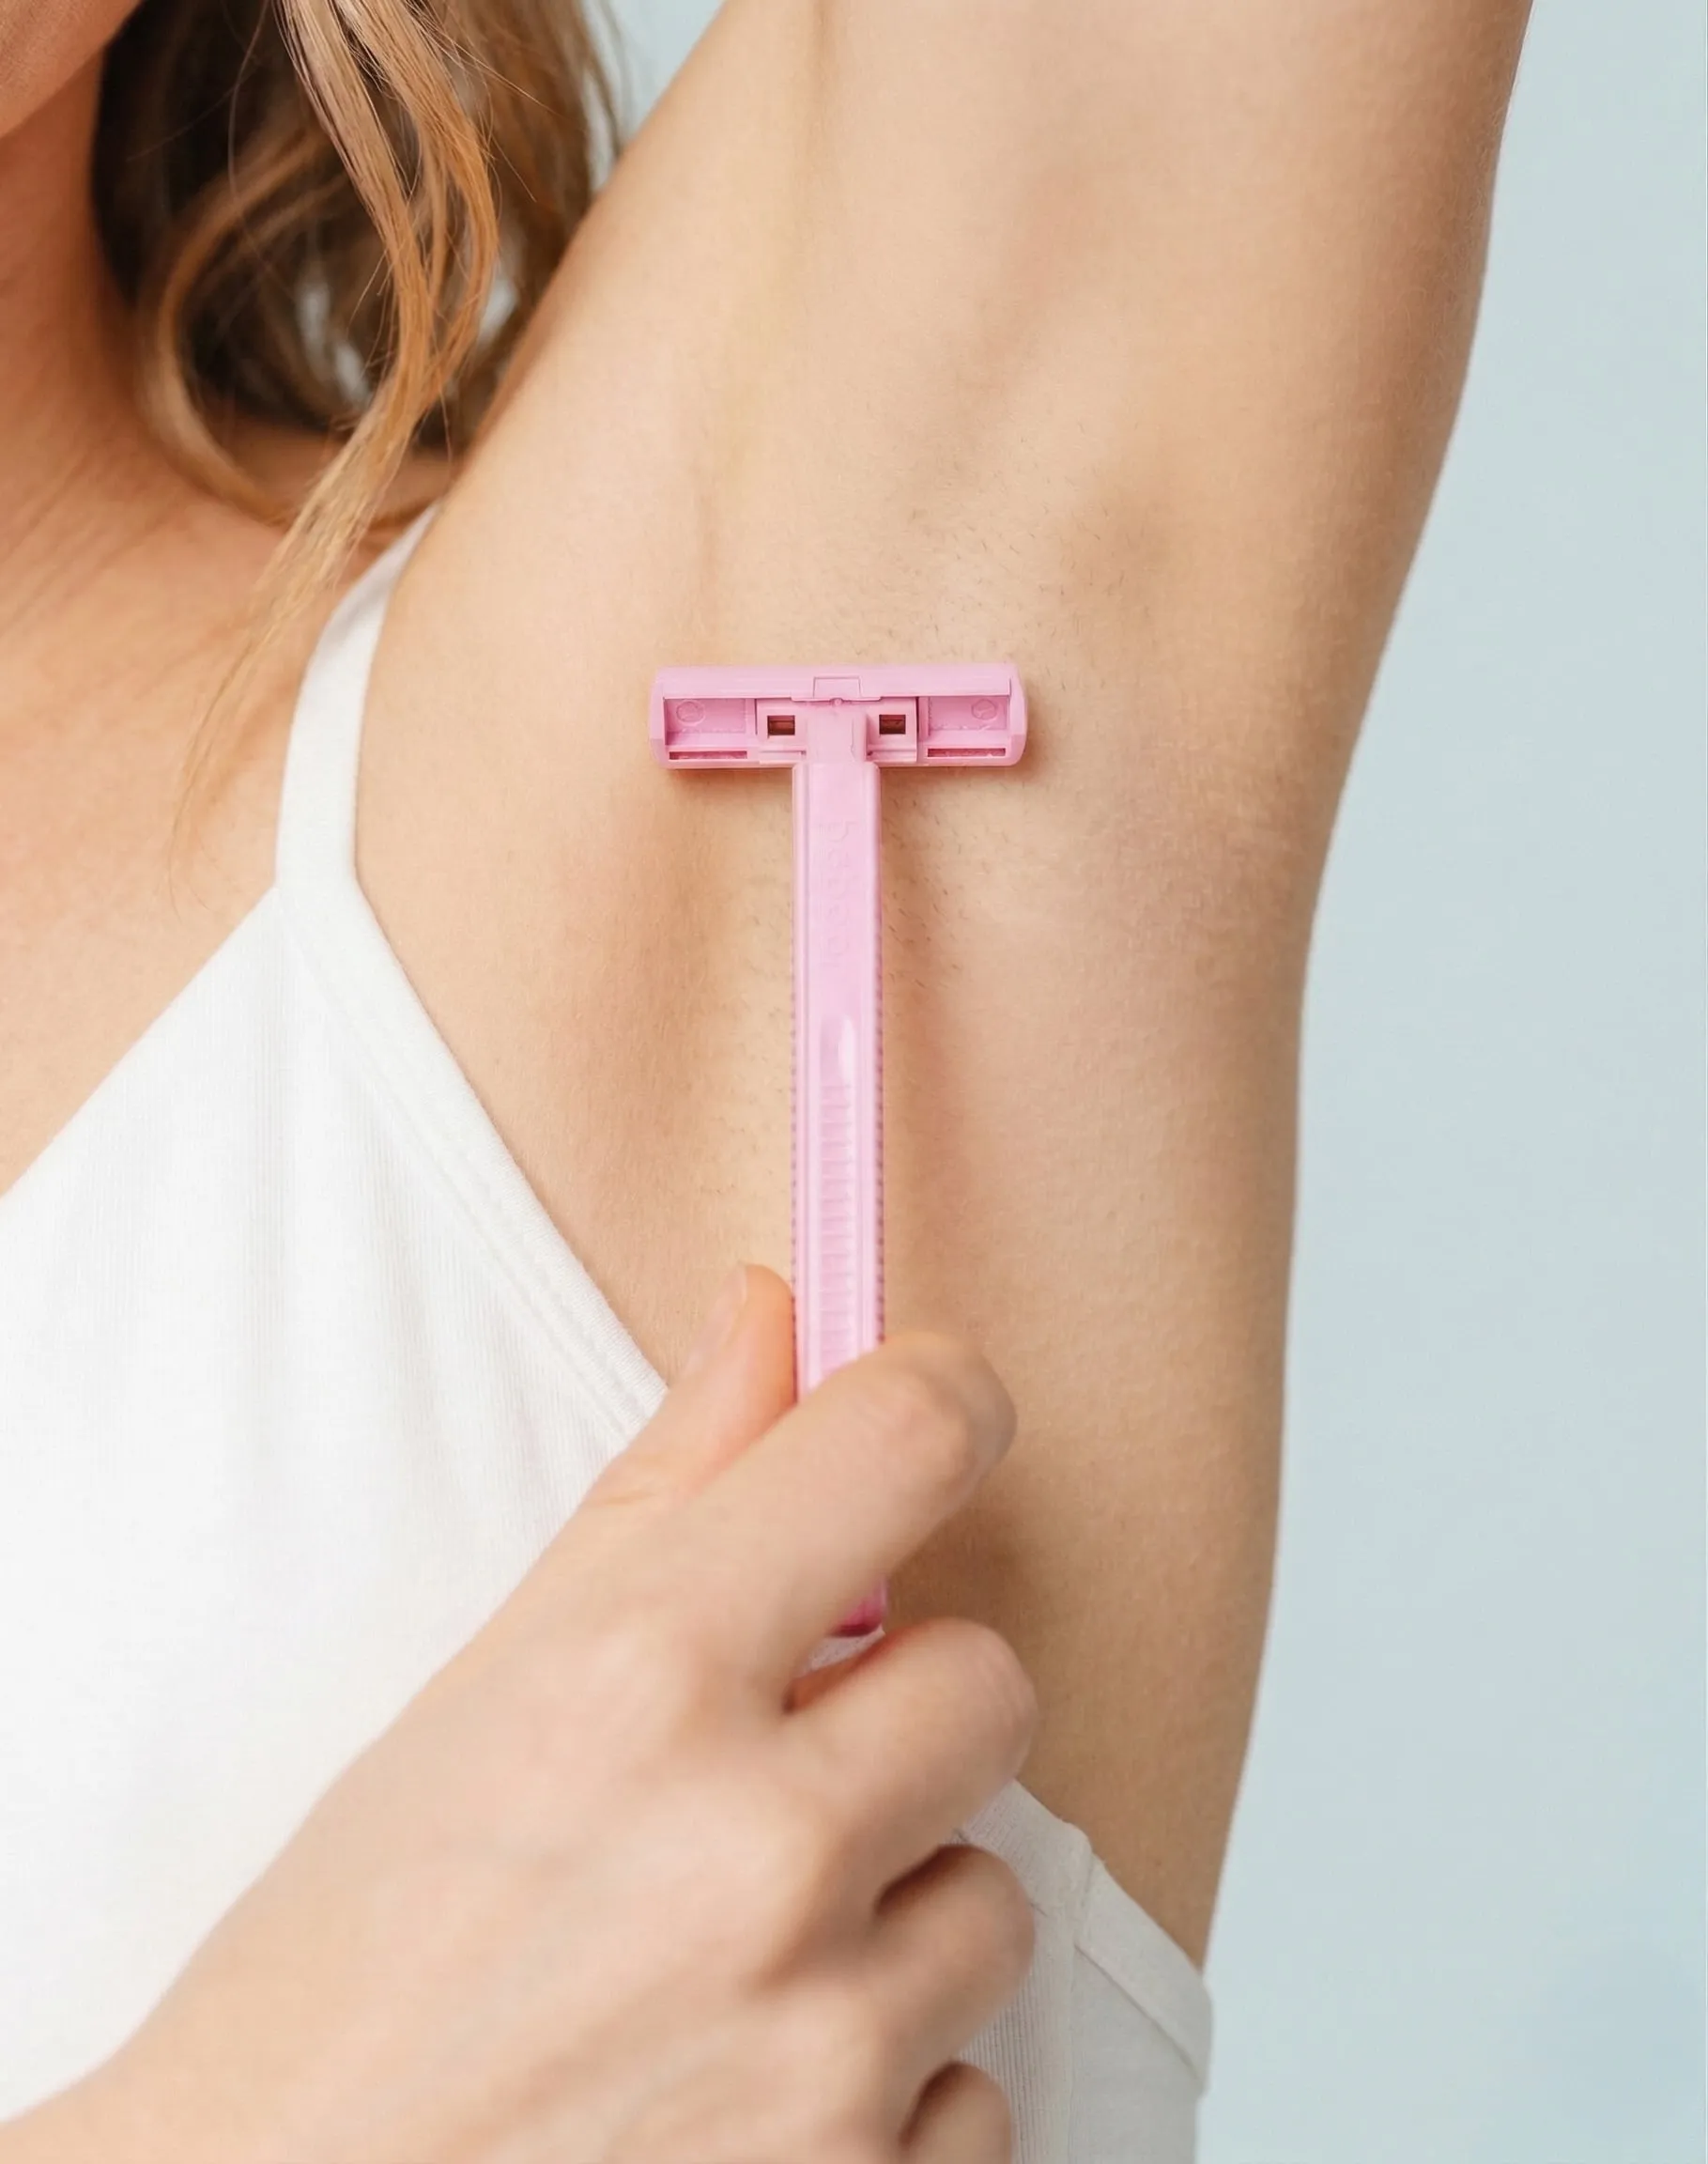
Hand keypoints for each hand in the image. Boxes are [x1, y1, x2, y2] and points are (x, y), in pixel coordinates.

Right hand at [37, 1266, 1035, 2163]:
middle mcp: (757, 1849)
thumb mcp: (484, 1693)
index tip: (936, 1421)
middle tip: (784, 1771)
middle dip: (904, 1713)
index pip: (909, 1443)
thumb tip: (774, 1315)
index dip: (941, 1406)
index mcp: (643, 1676)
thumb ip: (664, 1489)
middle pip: (991, 1680)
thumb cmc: (344, 1967)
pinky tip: (749, 2089)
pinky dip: (885, 2091)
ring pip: (992, 1901)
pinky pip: (973, 2090)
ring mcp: (824, 2048)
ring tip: (736, 1960)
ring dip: (890, 1918)